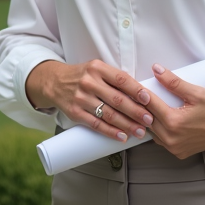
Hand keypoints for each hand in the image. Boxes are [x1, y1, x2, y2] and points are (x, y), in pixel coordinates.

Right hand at [25, 59, 152, 142]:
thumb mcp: (97, 69)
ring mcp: (81, 98)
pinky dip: (110, 131)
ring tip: (140, 131)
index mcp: (98, 68)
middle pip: (117, 99)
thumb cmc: (83, 76)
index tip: (149, 100)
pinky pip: (95, 124)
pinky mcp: (75, 112)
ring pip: (108, 114)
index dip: (136, 90)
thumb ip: (115, 79)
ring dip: (126, 124)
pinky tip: (122, 136)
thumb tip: (141, 95)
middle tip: (150, 120)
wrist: (54, 82)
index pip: (121, 79)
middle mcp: (89, 82)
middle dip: (136, 111)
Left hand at [142, 63, 204, 158]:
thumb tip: (157, 70)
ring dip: (149, 121)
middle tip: (139, 96)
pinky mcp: (178, 152)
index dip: (142, 94)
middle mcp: (171, 139)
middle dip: (143, 107)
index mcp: (174, 123)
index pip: (150, 105)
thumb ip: (173, 82)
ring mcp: (174, 148)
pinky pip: (161, 141)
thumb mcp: (196, 92)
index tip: (136, 87)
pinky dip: (159, 131)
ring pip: (152, 132)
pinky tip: (160, 121)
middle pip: (147, 120)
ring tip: (150, 108)